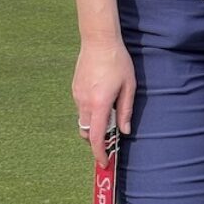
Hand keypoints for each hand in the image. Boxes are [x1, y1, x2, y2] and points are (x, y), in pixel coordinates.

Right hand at [73, 37, 135, 166]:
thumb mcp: (129, 86)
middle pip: (86, 132)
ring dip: (93, 125)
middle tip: (110, 138)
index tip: (105, 162)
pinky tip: (102, 99)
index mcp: (99, 104)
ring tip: (109, 115)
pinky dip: (89, 112)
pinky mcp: (74, 89)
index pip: (96, 137)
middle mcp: (84, 103)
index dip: (99, 153)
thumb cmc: (118, 63)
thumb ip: (126, 110)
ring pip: (82, 121)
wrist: (98, 42)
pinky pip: (80, 108)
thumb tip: (124, 131)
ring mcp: (77, 96)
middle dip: (96, 140)